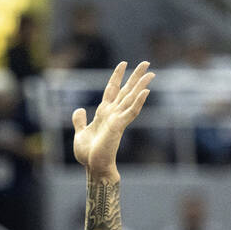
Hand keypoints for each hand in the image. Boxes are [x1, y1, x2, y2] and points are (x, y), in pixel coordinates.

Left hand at [71, 60, 153, 177]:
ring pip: (131, 98)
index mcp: (104, 113)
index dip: (117, 76)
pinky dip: (138, 101)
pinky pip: (131, 111)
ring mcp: (117, 119)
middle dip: (135, 76)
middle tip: (146, 63)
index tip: (123, 63)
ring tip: (151, 73)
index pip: (112, 90)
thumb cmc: (88, 154)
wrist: (93, 166)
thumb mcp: (81, 133)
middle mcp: (113, 113)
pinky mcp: (119, 126)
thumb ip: (80, 120)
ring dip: (140, 85)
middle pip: (126, 90)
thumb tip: (79, 109)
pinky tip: (145, 91)